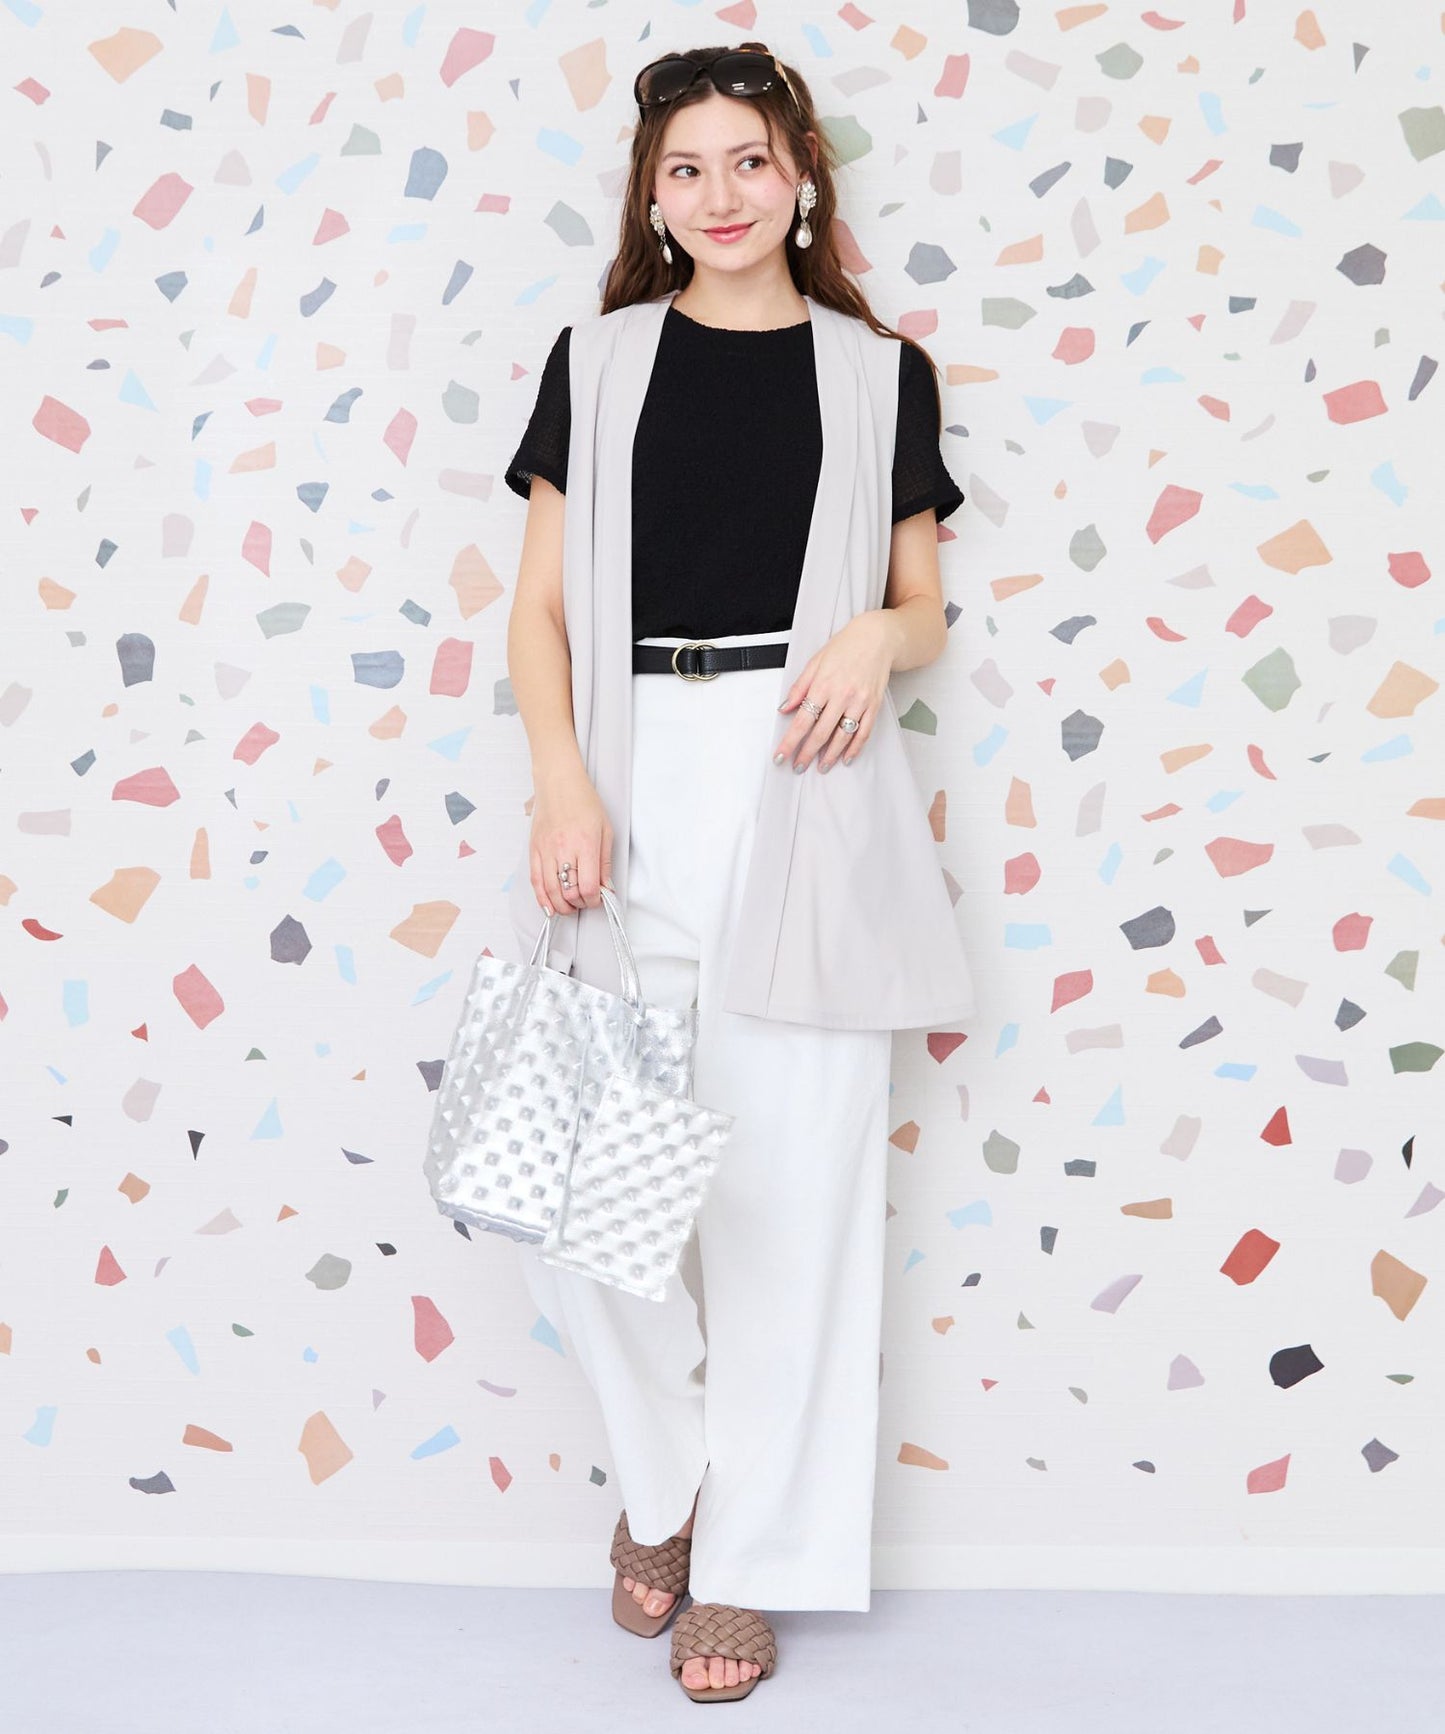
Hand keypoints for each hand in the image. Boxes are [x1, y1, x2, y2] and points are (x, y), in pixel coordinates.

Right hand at [529, 763, 613, 915]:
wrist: (558, 782)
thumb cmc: (583, 801)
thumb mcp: (606, 830)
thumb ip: (605, 862)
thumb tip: (606, 886)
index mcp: (585, 844)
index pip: (589, 886)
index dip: (595, 900)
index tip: (599, 898)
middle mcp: (564, 849)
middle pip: (569, 892)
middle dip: (579, 904)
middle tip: (585, 901)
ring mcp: (546, 850)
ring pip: (551, 891)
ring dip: (561, 906)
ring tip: (570, 907)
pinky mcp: (534, 850)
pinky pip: (535, 880)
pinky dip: (542, 897)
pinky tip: (548, 906)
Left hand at [773, 611, 896, 772]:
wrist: (876, 638)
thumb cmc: (844, 647)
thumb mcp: (815, 662)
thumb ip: (799, 687)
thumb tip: (784, 708)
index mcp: (823, 685)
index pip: (802, 721)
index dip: (790, 742)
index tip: (781, 756)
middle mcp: (841, 696)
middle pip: (821, 733)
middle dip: (807, 753)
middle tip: (798, 766)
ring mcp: (859, 702)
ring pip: (842, 736)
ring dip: (830, 755)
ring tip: (821, 767)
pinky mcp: (874, 705)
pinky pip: (863, 732)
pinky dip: (854, 748)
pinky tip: (846, 758)